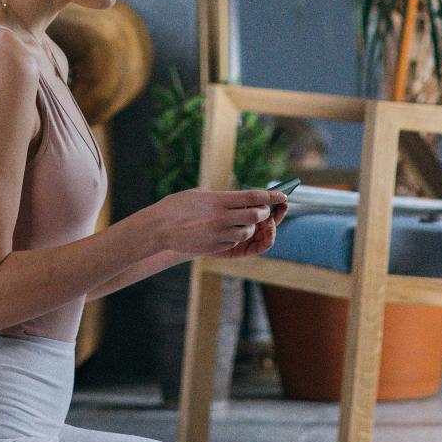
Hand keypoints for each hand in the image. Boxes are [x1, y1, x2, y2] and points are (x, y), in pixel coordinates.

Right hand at [149, 187, 288, 259]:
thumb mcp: (200, 194)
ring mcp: (217, 234)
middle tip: (264, 211)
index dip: (271, 196)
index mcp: (218, 200)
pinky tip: (231, 231)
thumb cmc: (176, 207)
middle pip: (255, 215)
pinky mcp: (213, 247)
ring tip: (244, 221)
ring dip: (251, 227)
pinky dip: (237, 236)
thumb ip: (221, 197)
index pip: (253, 196)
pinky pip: (234, 242)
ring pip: (247, 232)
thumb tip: (241, 198)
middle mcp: (220, 217)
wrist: (158, 228)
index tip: (283, 195)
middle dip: (265, 213)